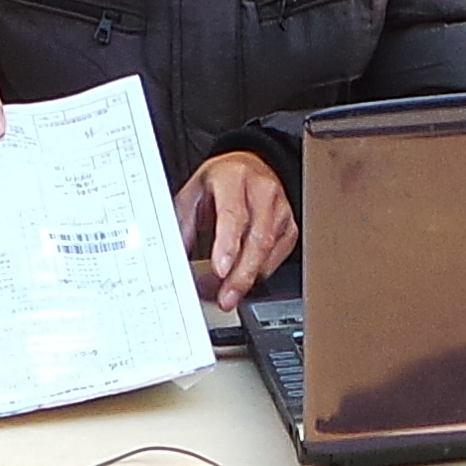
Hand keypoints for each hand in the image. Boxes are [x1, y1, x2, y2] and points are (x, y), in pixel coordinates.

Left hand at [172, 150, 297, 301]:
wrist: (246, 168)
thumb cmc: (218, 183)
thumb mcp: (192, 196)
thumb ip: (183, 227)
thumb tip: (176, 261)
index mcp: (233, 177)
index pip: (233, 214)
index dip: (227, 246)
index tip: (219, 271)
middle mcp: (262, 190)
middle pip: (257, 239)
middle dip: (240, 275)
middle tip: (225, 298)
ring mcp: (280, 209)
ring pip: (269, 252)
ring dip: (247, 278)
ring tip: (225, 293)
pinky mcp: (289, 227)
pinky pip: (276, 258)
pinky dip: (258, 274)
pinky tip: (241, 278)